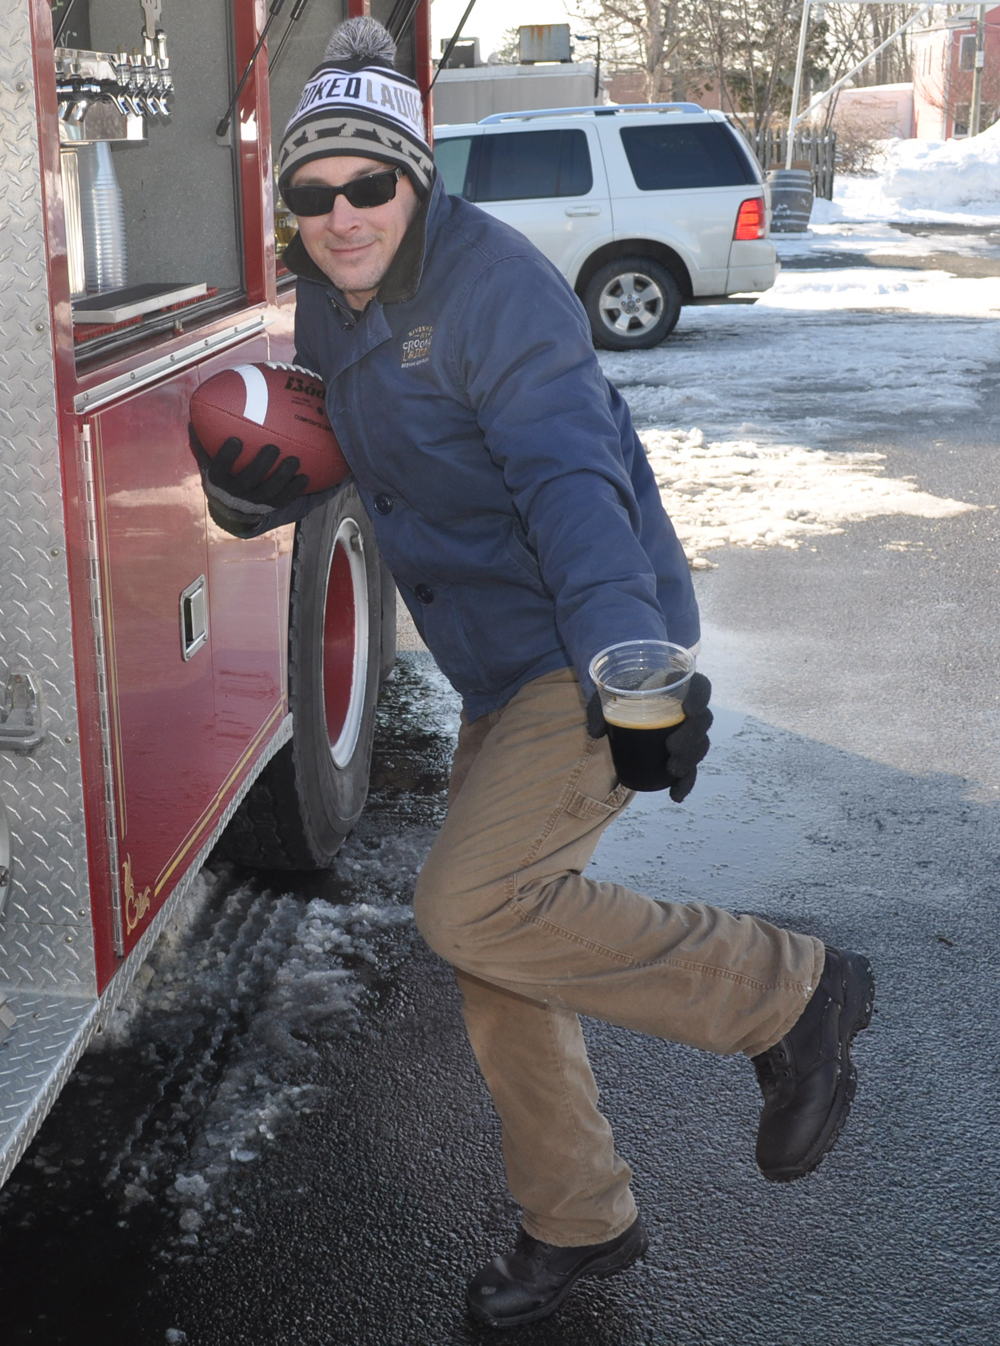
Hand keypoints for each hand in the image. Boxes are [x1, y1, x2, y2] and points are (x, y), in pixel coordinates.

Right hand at [189, 424, 308, 512]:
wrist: (229, 509)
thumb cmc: (220, 475)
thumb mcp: (208, 461)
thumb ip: (203, 440)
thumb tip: (197, 410)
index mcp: (217, 479)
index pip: (219, 468)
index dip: (227, 456)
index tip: (236, 440)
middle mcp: (234, 494)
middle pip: (247, 480)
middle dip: (261, 465)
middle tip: (273, 447)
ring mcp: (252, 503)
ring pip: (268, 491)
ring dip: (282, 477)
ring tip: (294, 460)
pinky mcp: (268, 508)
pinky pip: (282, 500)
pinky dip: (294, 490)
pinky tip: (305, 477)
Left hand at [586, 672, 712, 802]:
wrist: (624, 703)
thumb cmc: (621, 693)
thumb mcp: (608, 694)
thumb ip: (600, 708)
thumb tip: (595, 732)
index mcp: (677, 686)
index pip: (701, 686)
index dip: (700, 696)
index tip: (688, 709)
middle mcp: (689, 707)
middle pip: (703, 721)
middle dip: (690, 737)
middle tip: (670, 747)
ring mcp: (688, 731)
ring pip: (700, 745)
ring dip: (689, 760)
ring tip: (672, 770)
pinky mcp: (682, 752)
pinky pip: (690, 768)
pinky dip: (685, 783)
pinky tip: (675, 795)